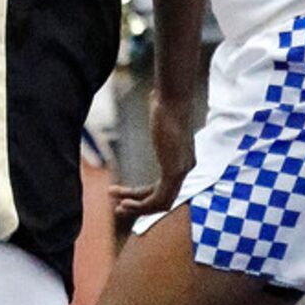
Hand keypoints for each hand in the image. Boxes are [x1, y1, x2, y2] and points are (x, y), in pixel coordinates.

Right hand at [111, 94, 194, 227]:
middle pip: (163, 199)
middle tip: (119, 208)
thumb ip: (159, 116)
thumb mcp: (161, 113)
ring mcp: (181, 170)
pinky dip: (142, 205)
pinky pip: (159, 198)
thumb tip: (154, 96)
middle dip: (140, 207)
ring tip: (118, 208)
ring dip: (139, 208)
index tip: (121, 194)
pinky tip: (124, 201)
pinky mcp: (174, 170)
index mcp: (182, 160)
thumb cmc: (166, 100)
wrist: (171, 98)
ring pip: (162, 203)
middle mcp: (185, 168)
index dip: (141, 195)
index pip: (163, 187)